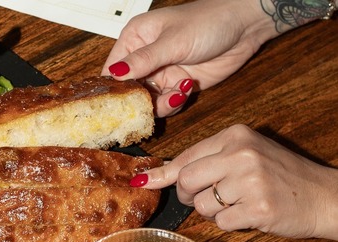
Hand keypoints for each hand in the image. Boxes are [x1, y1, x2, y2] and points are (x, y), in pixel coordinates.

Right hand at [101, 0, 275, 116]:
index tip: (118, 105)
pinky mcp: (177, 84)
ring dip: (160, 104)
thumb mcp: (173, 42)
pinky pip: (166, 103)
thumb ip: (143, 60)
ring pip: (146, 101)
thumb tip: (115, 74)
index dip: (112, 89)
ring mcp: (161, 72)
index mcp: (135, 39)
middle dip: (138, 101)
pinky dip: (174, 103)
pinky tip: (187, 89)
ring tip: (178, 92)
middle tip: (153, 103)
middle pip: (127, 90)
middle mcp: (144, 57)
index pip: (111, 70)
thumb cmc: (209, 21)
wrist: (245, 26)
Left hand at [132, 124, 337, 238]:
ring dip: (213, 211)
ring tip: (238, 203)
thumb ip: (206, 161)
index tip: (142, 182)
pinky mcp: (258, 207)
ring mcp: (250, 181)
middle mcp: (241, 154)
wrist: (324, 195)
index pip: (186, 157)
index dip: (162, 174)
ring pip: (202, 205)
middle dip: (189, 195)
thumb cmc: (279, 176)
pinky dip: (230, 223)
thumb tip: (156, 175)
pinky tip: (249, 214)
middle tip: (208, 197)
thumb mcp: (245, 155)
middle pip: (186, 181)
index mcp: (235, 136)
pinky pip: (221, 223)